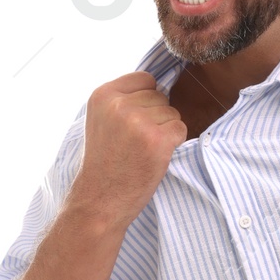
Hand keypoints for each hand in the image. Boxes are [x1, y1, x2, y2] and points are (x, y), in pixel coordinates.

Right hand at [69, 71, 185, 225]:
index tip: (132, 124)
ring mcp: (138, 121)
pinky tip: (154, 157)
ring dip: (164, 131)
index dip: (146, 101)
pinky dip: (173, 143)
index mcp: (103, 95)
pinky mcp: (156, 140)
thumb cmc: (105, 162)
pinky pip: (180, 128)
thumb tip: (161, 84)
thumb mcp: (102, 120)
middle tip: (134, 143)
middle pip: (160, 96)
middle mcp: (119, 104)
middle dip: (155, 118)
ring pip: (172, 113)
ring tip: (141, 151)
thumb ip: (124, 99)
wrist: (99, 201)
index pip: (145, 79)